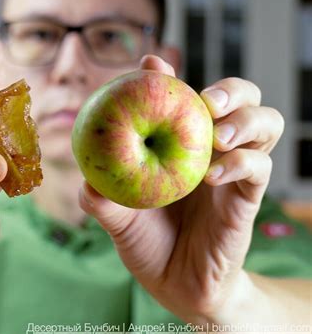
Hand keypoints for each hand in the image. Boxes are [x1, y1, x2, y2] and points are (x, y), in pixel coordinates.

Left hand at [79, 55, 284, 322]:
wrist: (176, 286)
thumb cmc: (147, 244)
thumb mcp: (118, 220)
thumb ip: (102, 200)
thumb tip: (84, 180)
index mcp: (178, 146)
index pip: (184, 99)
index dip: (170, 76)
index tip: (150, 65)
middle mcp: (210, 151)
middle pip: (241, 100)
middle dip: (231, 90)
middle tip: (207, 99)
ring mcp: (234, 172)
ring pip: (266, 123)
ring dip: (246, 120)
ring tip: (218, 135)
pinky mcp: (247, 198)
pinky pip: (260, 168)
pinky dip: (242, 163)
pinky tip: (214, 175)